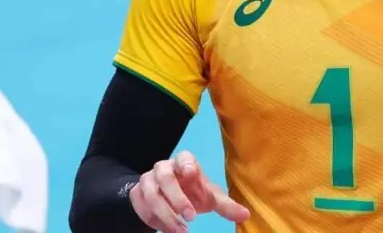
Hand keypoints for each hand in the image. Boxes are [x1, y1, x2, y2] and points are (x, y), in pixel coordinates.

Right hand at [129, 150, 250, 232]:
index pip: (184, 157)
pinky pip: (140, 205)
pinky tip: (165, 229)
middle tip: (191, 217)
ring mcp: (148, 179)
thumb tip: (245, 215)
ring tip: (180, 231)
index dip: (186, 163)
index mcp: (184, 163)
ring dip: (164, 214)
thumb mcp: (210, 198)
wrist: (169, 197)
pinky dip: (152, 219)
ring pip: (150, 193)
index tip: (191, 173)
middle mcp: (164, 168)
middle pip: (164, 176)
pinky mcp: (137, 193)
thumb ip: (225, 205)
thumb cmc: (193, 192)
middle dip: (176, 198)